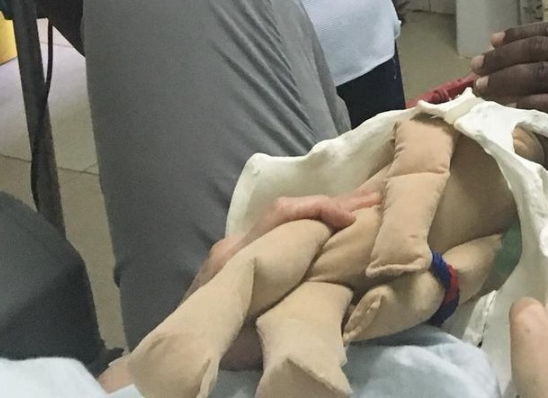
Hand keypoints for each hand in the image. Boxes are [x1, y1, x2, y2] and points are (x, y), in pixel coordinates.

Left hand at [183, 188, 380, 369]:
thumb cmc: (212, 342)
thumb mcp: (248, 334)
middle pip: (287, 209)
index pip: (281, 216)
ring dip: (322, 211)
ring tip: (361, 205)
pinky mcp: (237, 258)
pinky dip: (308, 223)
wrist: (174, 350)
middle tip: (373, 198)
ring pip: (283, 217)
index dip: (319, 210)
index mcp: (238, 257)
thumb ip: (285, 308)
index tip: (351, 220)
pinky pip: (278, 231)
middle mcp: (235, 244)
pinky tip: (330, 226)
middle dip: (332, 202)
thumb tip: (335, 296)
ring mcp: (233, 248)